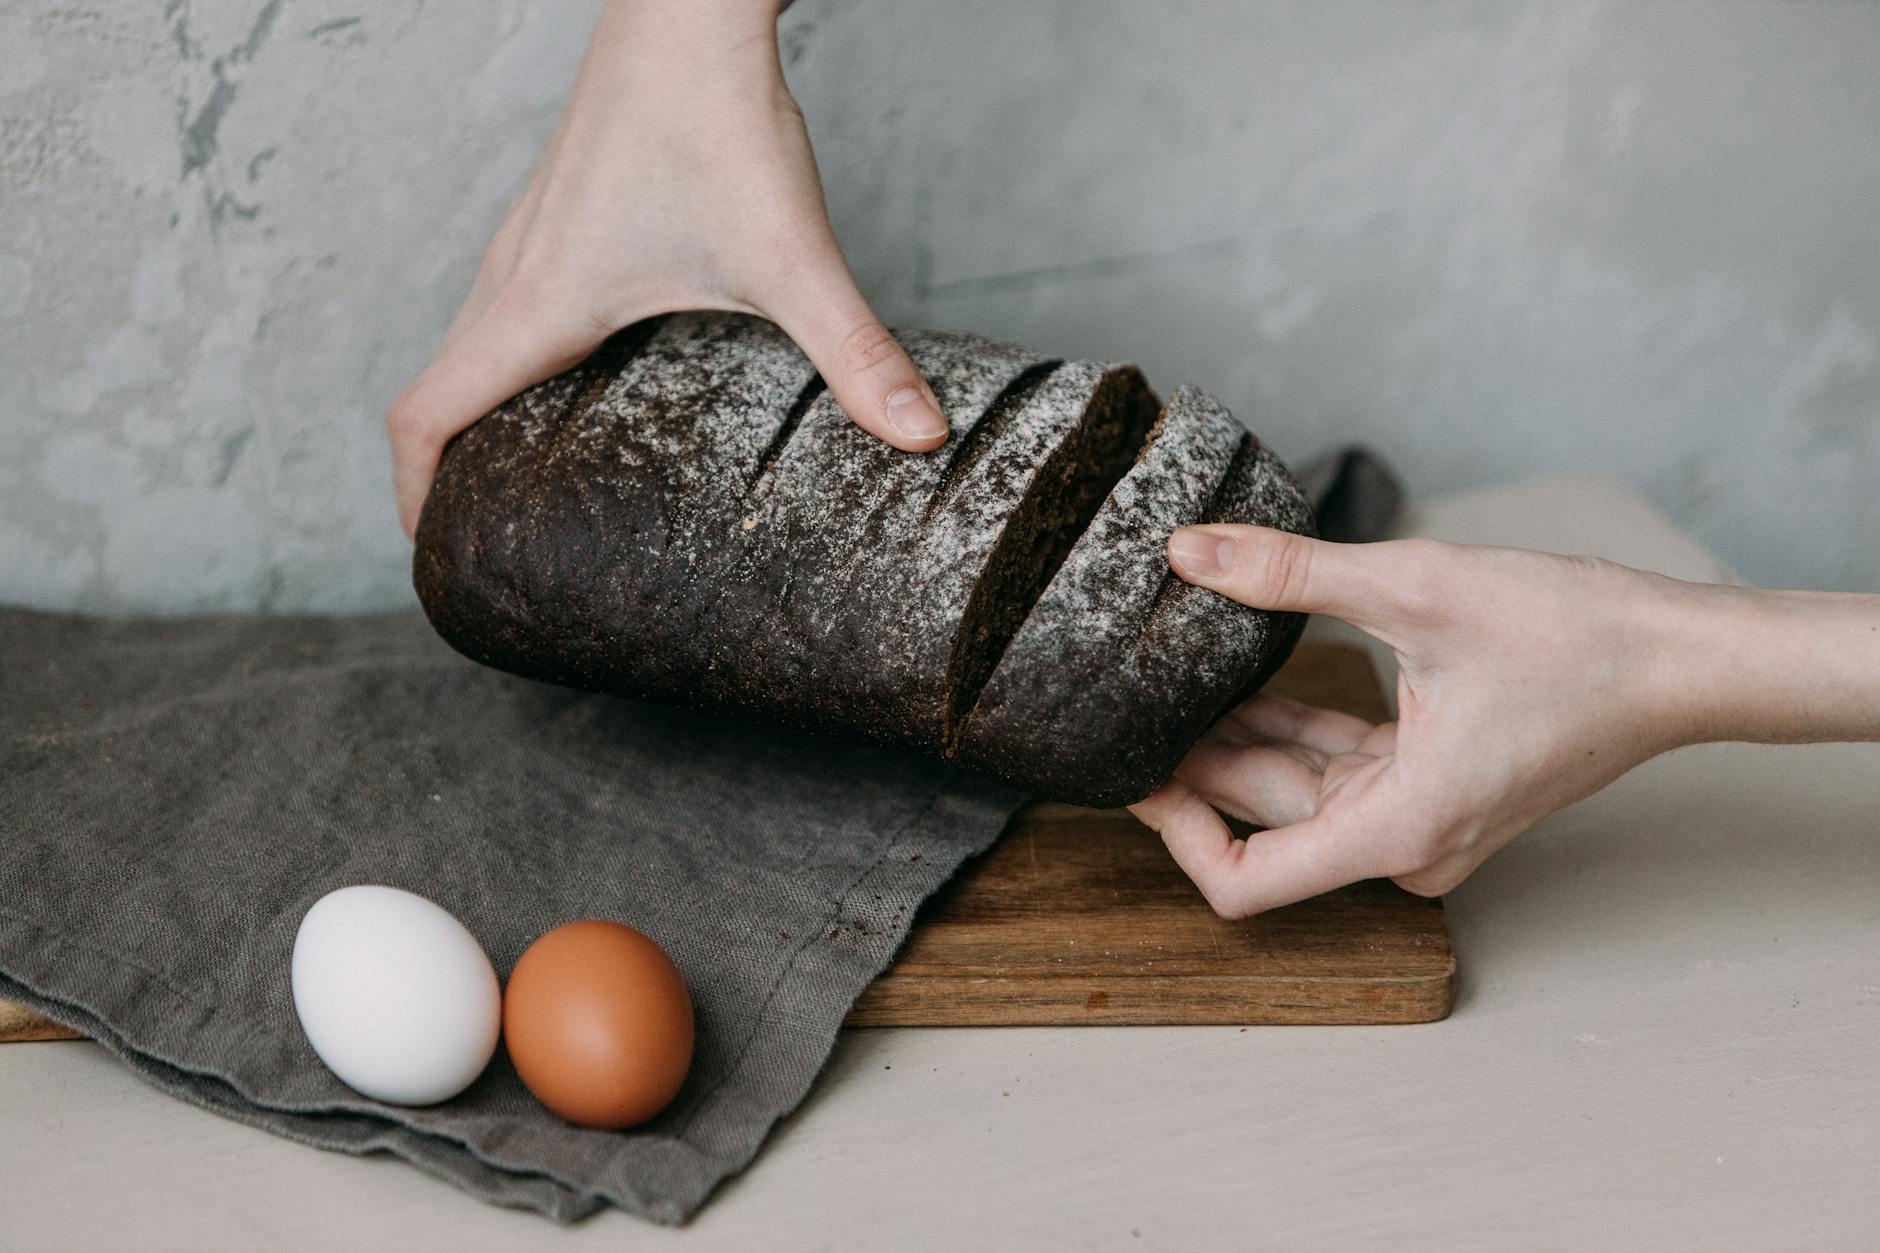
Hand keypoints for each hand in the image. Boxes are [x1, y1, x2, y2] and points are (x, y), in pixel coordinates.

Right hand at [385, 0, 947, 536]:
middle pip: (437, 390)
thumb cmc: (715, 118)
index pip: (422, 414)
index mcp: (538, 303)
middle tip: (483, 542)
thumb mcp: (789, 256)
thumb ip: (854, 353)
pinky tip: (580, 380)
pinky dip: (507, 359)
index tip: (434, 553)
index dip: (409, 496)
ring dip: (475, 414)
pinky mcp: (556, 210)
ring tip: (524, 483)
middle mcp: (513, 270)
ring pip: (467, 343)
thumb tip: (919, 435)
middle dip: (443, 475)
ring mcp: (526, 235)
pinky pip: (500, 303)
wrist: (688, 5)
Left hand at [1131, 524, 1879, 916]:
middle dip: (1198, 765)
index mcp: (1395, 827)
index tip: (1134, 774)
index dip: (1176, 834)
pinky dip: (1299, 732)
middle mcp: (1407, 845)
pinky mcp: (1439, 791)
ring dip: (1244, 742)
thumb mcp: (1414, 588)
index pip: (1246, 883)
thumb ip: (1289, 573)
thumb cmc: (1574, 636)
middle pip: (1268, 821)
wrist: (1679, 658)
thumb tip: (1190, 552)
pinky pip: (1345, 773)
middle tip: (1129, 703)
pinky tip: (1246, 682)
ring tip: (1172, 683)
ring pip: (1303, 794)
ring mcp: (1425, 824)